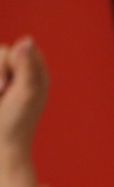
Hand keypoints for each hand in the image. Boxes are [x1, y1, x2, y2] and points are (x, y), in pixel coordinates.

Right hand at [0, 37, 48, 156]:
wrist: (2, 147)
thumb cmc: (16, 122)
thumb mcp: (26, 92)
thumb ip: (26, 66)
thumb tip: (27, 39)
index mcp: (37, 75)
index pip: (19, 49)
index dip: (10, 62)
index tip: (11, 84)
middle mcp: (22, 74)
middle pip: (1, 52)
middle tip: (2, 93)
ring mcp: (6, 81)